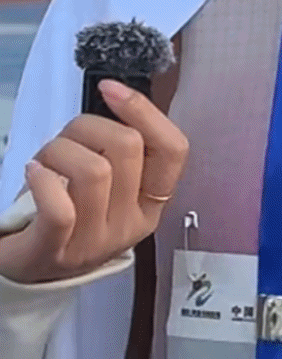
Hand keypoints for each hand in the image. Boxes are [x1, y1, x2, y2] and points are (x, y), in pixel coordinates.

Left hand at [0, 81, 189, 284]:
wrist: (31, 269)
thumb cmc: (69, 210)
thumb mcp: (109, 183)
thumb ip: (121, 149)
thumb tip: (117, 95)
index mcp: (151, 203)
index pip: (173, 150)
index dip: (144, 110)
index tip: (110, 89)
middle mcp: (131, 224)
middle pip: (128, 148)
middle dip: (88, 127)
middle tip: (66, 141)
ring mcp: (95, 242)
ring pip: (94, 171)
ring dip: (59, 150)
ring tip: (44, 162)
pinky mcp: (55, 253)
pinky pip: (60, 209)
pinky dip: (42, 180)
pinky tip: (33, 173)